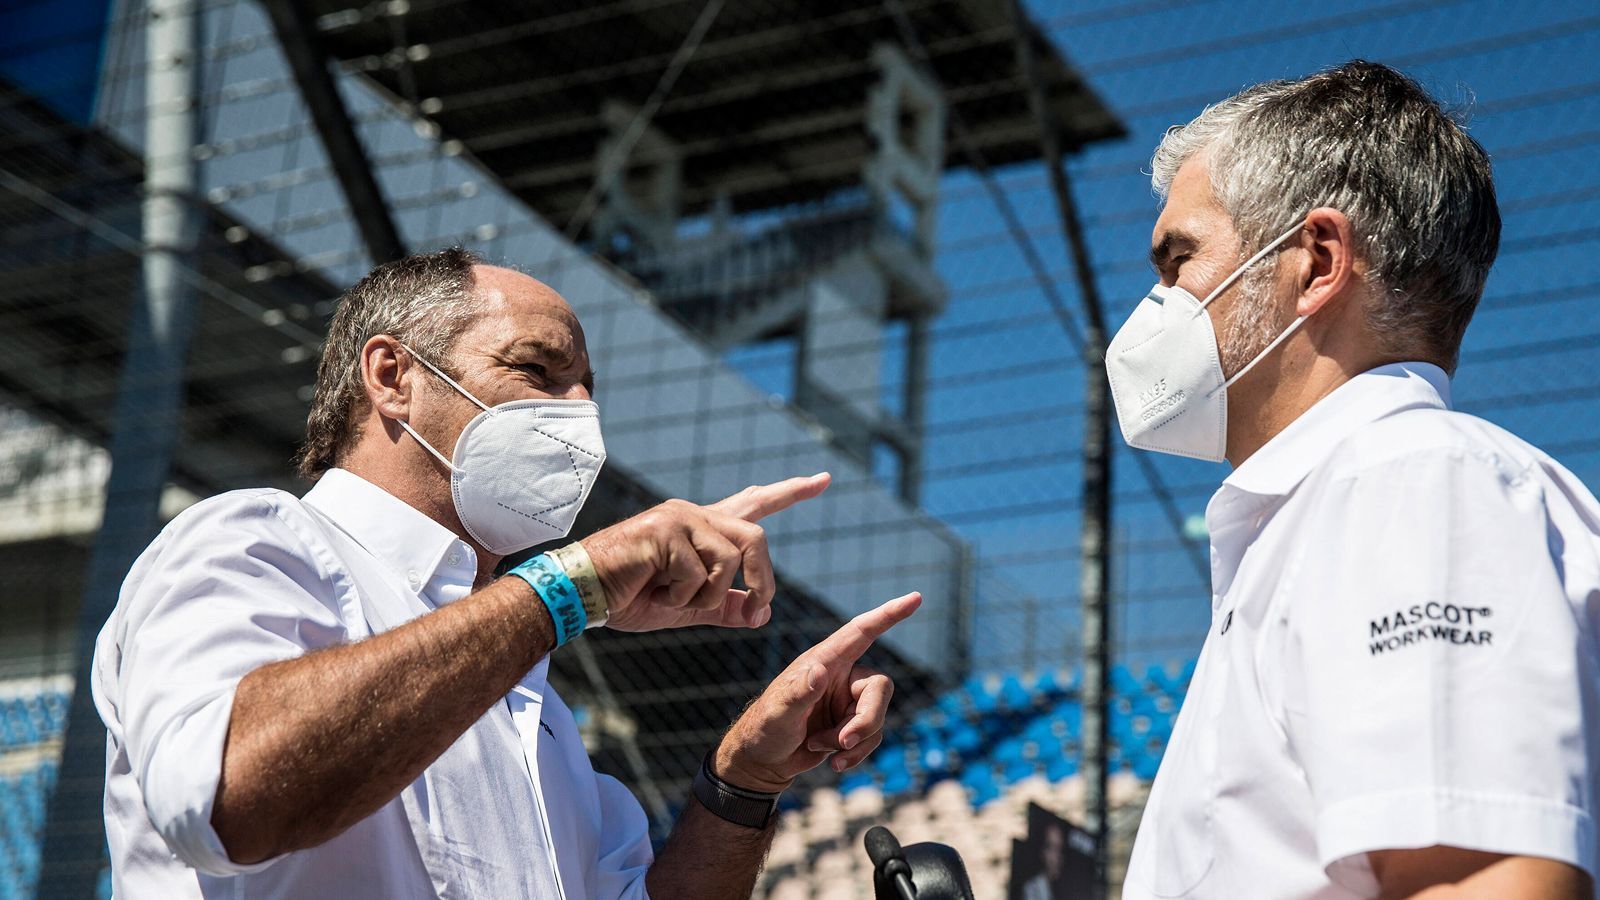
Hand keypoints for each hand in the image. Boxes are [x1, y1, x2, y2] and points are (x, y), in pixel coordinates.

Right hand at [579, 473, 830, 632]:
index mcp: (701, 529)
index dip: (789, 494)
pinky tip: (655, 593)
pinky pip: (699, 574)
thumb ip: (725, 607)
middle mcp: (694, 515)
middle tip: (758, 609)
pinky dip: (683, 598)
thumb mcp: (687, 608)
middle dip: (763, 579)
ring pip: (730, 559)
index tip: (823, 480)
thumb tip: (762, 614)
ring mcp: (679, 518)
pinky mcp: (664, 530)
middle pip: (756, 538)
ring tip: (675, 602)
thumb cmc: (627, 597)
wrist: (582, 594)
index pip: (752, 505)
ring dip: (710, 596)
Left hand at [713, 592, 922, 792]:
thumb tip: (820, 672)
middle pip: (879, 687)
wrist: (763, 761)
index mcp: (824, 660)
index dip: (888, 615)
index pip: (861, 632)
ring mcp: (848, 701)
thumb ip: (800, 693)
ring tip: (821, 748)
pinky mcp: (851, 725)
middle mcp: (841, 676)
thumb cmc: (764, 729)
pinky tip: (832, 761)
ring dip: (853, 741)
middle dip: (867, 720)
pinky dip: (854, 753)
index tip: (915, 598)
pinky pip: (871, 737)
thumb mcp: (778, 712)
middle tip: (844, 742)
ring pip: (877, 717)